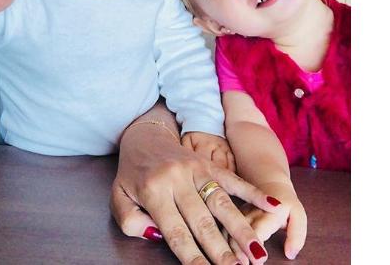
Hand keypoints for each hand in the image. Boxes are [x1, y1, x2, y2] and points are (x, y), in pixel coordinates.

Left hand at [110, 111, 279, 264]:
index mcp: (153, 191)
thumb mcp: (118, 198)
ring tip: (257, 252)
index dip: (193, 256)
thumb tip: (157, 236)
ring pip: (221, 202)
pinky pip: (233, 179)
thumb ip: (130, 220)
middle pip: (202, 220)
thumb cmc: (132, 175)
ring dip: (241, 228)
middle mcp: (176, 179)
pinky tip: (271, 206)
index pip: (176, 232)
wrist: (143, 137)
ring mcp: (195, 169)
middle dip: (221, 249)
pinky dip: (253, 192)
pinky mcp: (208, 163)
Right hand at [226, 182, 306, 260]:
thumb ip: (297, 235)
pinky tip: (225, 256)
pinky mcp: (229, 216)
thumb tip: (290, 254)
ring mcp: (236, 215)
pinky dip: (222, 243)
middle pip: (238, 232)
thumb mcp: (298, 216)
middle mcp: (248, 213)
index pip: (257, 230)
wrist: (269, 182)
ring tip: (233, 264)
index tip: (258, 261)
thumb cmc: (286, 204)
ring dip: (228, 248)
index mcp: (265, 213)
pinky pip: (222, 230)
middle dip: (238, 250)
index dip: (254, 245)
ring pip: (226, 231)